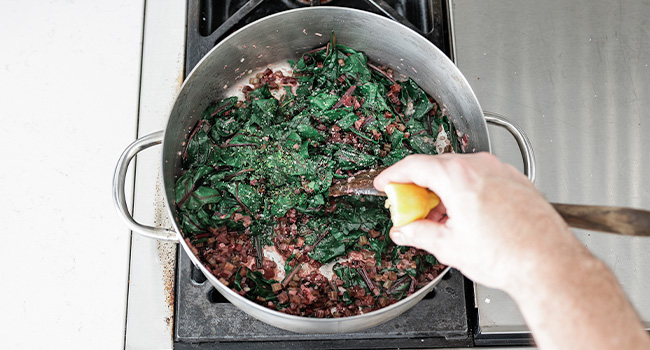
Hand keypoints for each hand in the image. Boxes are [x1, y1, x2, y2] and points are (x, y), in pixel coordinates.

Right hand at [374, 153, 583, 291]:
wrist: (549, 263)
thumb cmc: (509, 254)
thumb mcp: (449, 247)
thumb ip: (419, 234)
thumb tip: (405, 232)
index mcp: (457, 176)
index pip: (413, 166)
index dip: (393, 175)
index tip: (385, 184)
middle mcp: (480, 167)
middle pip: (437, 167)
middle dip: (419, 187)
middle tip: (409, 208)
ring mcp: (500, 171)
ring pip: (461, 172)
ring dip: (444, 191)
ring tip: (440, 220)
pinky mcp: (515, 181)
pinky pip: (481, 178)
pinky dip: (466, 192)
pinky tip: (466, 217)